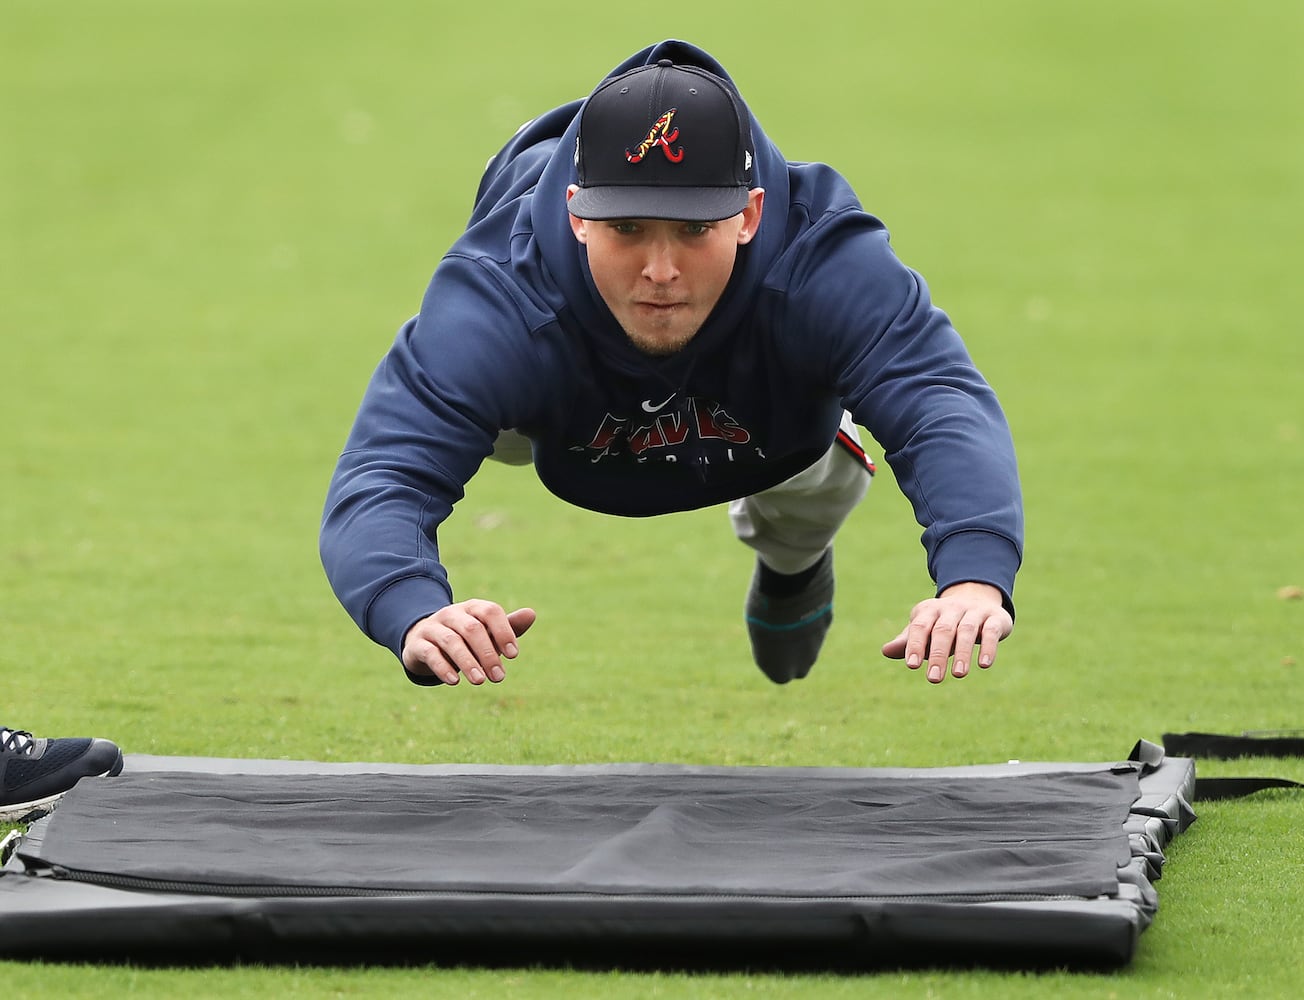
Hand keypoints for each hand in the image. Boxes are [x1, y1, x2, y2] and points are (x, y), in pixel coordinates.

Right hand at [402, 601, 536, 685]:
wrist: (424, 641)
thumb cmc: (464, 638)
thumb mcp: (487, 632)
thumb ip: (508, 627)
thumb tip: (531, 614)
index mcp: (472, 608)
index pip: (490, 611)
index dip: (503, 631)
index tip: (514, 655)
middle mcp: (452, 614)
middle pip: (472, 628)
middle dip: (488, 653)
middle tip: (499, 677)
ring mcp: (432, 627)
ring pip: (451, 641)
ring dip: (468, 662)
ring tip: (480, 681)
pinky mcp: (418, 644)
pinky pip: (431, 653)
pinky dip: (443, 667)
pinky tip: (455, 681)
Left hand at [880, 582, 1011, 683]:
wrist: (977, 596)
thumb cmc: (943, 621)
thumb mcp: (925, 628)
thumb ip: (908, 641)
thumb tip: (885, 651)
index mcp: (930, 611)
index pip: (920, 627)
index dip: (915, 645)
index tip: (912, 666)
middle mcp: (951, 609)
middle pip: (942, 630)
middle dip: (938, 655)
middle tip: (934, 679)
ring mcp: (974, 612)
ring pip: (966, 630)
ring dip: (962, 653)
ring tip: (958, 674)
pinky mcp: (995, 618)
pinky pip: (990, 631)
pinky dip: (988, 646)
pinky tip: (984, 664)